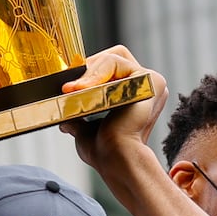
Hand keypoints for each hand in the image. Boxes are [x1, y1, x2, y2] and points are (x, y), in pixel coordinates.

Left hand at [61, 45, 167, 178]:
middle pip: (115, 56)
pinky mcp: (150, 80)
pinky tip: (83, 89)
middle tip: (72, 87)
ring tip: (74, 90)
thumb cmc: (104, 151)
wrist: (114, 159)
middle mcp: (147, 87)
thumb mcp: (85, 130)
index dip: (90, 71)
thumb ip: (78, 118)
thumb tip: (65, 121)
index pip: (111, 68)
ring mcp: (151, 82)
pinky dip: (96, 73)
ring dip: (89, 72)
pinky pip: (117, 62)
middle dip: (89, 68)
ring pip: (114, 57)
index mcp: (136, 96)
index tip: (69, 86)